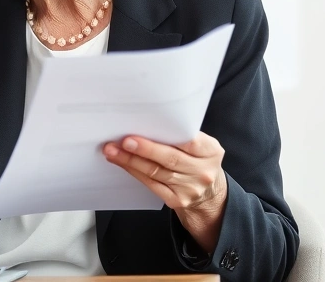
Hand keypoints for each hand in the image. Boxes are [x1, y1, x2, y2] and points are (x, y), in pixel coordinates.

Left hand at [103, 133, 227, 253]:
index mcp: (211, 151)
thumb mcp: (200, 147)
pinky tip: (122, 164)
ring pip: (156, 172)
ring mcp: (190, 188)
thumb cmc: (197, 161)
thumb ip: (181, 136)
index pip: (189, 141)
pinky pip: (151, 184)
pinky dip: (135, 172)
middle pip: (169, 159)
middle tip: (123, 142)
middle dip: (144, 150)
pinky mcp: (176, 200)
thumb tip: (145, 124)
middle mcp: (203, 171)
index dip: (166, 136)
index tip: (144, 131)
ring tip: (113, 151)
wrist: (208, 194)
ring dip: (131, 161)